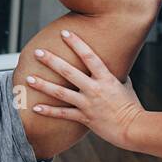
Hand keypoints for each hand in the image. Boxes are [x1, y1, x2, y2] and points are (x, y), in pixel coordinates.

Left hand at [26, 29, 145, 149]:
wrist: (133, 128)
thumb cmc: (131, 105)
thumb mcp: (124, 85)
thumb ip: (114, 74)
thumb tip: (110, 64)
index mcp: (106, 78)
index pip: (89, 56)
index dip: (76, 43)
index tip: (64, 33)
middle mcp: (94, 88)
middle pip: (68, 72)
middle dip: (51, 61)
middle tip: (37, 52)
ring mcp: (88, 103)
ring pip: (61, 93)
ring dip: (43, 85)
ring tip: (28, 78)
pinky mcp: (84, 118)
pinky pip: (63, 114)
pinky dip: (48, 111)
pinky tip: (35, 107)